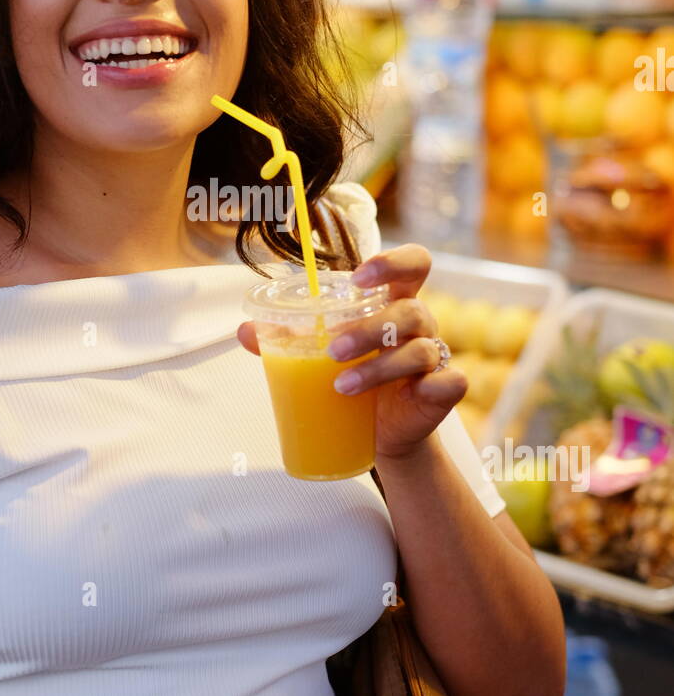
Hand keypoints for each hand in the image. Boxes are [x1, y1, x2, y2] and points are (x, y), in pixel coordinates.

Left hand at [237, 244, 467, 460]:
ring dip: (380, 367)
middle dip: (370, 328)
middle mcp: (420, 324)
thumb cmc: (356, 380)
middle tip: (333, 348)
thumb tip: (243, 331)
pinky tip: (410, 394)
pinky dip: (432, 386)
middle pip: (410, 308)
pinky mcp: (443, 391)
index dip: (392, 262)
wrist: (382, 433)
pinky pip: (451, 381)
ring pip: (420, 349)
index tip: (359, 276)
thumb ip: (290, 339)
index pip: (413, 264)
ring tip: (342, 385)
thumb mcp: (323, 356)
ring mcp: (435, 357)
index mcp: (395, 303)